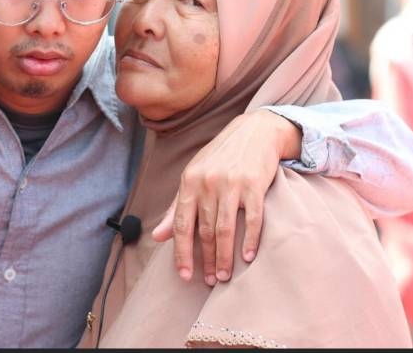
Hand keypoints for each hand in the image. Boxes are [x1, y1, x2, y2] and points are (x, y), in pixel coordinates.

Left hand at [152, 109, 300, 284]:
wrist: (254, 132)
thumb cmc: (221, 158)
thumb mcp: (194, 176)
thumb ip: (177, 208)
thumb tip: (158, 236)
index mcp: (189, 182)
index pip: (182, 225)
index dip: (181, 253)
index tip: (184, 275)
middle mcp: (208, 183)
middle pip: (205, 231)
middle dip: (207, 260)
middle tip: (211, 280)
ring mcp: (231, 184)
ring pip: (225, 229)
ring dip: (225, 257)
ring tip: (226, 276)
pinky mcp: (254, 184)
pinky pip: (252, 219)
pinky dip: (250, 240)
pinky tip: (247, 257)